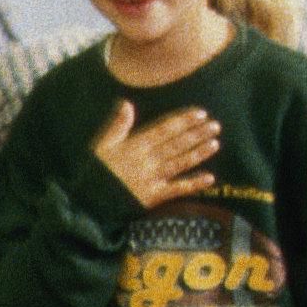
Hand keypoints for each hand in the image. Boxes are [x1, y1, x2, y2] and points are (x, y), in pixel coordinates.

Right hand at [89, 96, 222, 205]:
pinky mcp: (154, 196)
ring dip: (199, 154)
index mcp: (135, 146)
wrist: (90, 203)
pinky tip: (210, 178)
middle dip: (196, 134)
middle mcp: (147, 160)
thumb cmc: (95, 173)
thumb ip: (118, 125)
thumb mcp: (102, 146)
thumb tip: (126, 103)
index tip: (200, 114)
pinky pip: (176, 189)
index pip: (164, 130)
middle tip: (215, 125)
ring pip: (179, 163)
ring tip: (216, 143)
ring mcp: (152, 178)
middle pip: (176, 145)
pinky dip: (193, 184)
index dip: (183, 121)